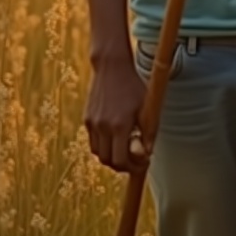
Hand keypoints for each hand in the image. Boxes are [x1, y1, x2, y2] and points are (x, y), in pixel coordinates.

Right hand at [84, 54, 149, 172]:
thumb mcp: (147, 107)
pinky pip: (93, 142)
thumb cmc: (133, 86)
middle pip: (108, 161)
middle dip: (122, 166)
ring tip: (125, 149)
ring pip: (98, 153)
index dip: (133, 167)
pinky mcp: (86, 119)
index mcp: (120, 125)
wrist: (112, 67)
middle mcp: (103, 126)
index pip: (121, 160)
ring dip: (111, 157)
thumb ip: (148, 131)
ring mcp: (92, 123)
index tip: (143, 163)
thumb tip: (147, 152)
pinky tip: (115, 138)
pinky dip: (103, 146)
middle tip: (135, 161)